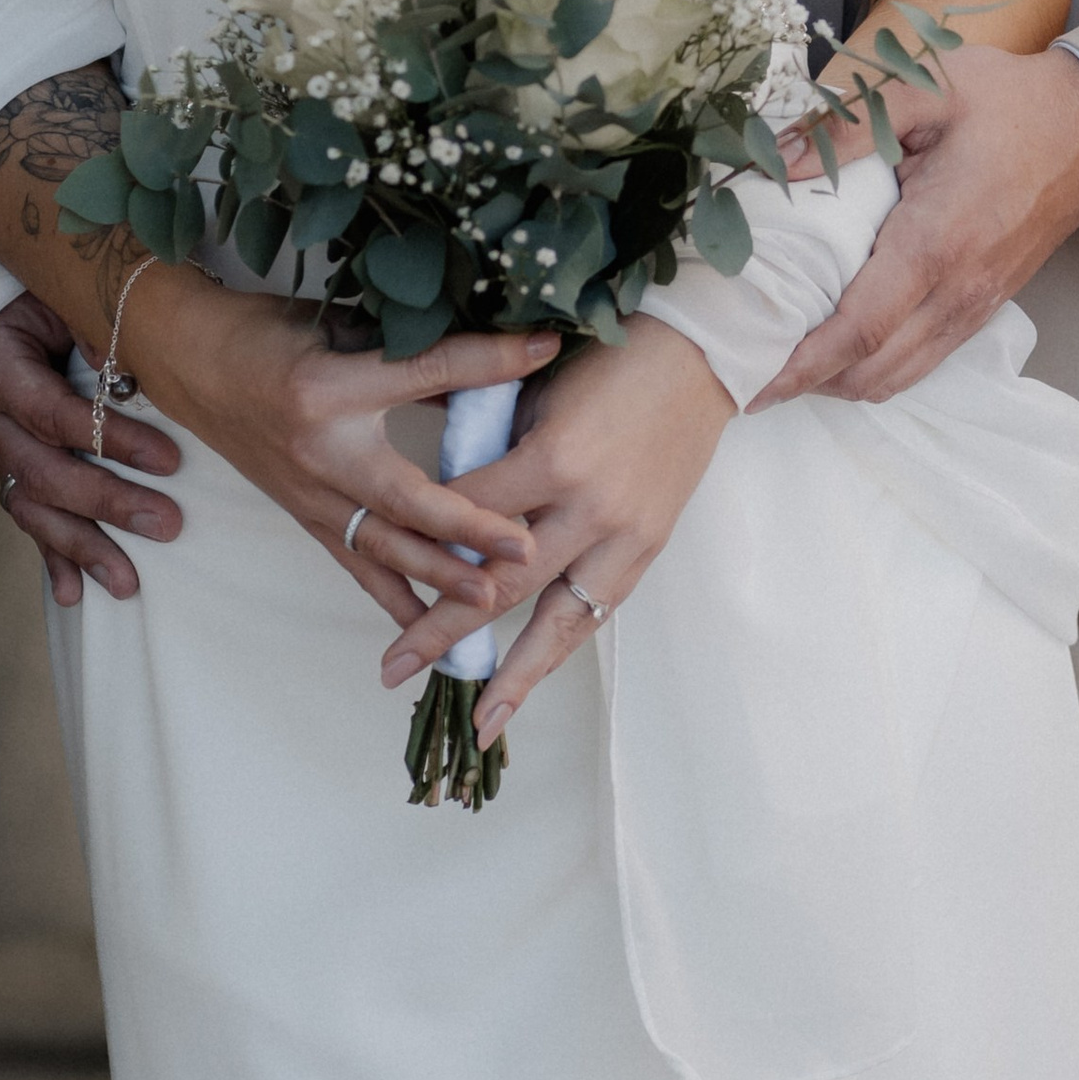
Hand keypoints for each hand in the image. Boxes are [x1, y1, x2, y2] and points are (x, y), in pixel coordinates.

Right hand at [0, 293, 184, 608]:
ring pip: (34, 508)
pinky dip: (50, 558)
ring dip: (81, 548)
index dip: (112, 441)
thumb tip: (122, 371)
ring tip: (126, 582)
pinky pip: (28, 520)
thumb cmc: (44, 297)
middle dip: (107, 503)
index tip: (170, 462)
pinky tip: (72, 595)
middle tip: (166, 524)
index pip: (56, 414)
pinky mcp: (8, 471)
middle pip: (45, 472)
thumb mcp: (65, 298)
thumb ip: (93, 330)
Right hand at [126, 266, 563, 632]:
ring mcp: (310, 494)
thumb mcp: (335, 323)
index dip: (485, 361)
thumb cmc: (264, 333)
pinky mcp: (305, 518)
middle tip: (527, 543)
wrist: (192, 364)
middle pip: (408, 495)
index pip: (423, 373)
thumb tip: (482, 346)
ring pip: (384, 545)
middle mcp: (320, 451)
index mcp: (330, 385)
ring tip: (492, 597)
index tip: (543, 352)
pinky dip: (393, 597)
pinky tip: (427, 630)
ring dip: (438, 577)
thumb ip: (406, 345)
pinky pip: (357, 565)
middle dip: (470, 524)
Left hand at [379, 319, 735, 748]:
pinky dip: (562, 647)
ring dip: (514, 677)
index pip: (467, 518)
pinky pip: (596, 611)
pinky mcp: (648, 548)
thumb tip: (438, 494)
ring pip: (558, 623)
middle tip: (392, 669)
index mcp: (553, 459)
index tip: (382, 564)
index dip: (423, 540)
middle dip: (442, 632)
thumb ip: (492, 446)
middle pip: (502, 588)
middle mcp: (588, 509)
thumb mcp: (536, 388)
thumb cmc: (607, 358)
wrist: (696, 355)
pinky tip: (533, 679)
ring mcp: (624, 536)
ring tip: (479, 724)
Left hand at [751, 41, 1078, 410]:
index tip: (752, 380)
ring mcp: (977, 306)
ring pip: (900, 377)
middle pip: (874, 371)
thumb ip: (846, 126)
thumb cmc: (1007, 102)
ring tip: (789, 362)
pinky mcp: (987, 306)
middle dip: (809, 384)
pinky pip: (925, 360)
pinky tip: (844, 342)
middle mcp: (958, 291)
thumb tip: (774, 161)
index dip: (801, 364)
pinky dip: (877, 368)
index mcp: (937, 241)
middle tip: (751, 371)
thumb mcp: (924, 87)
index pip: (858, 330)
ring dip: (842, 381)